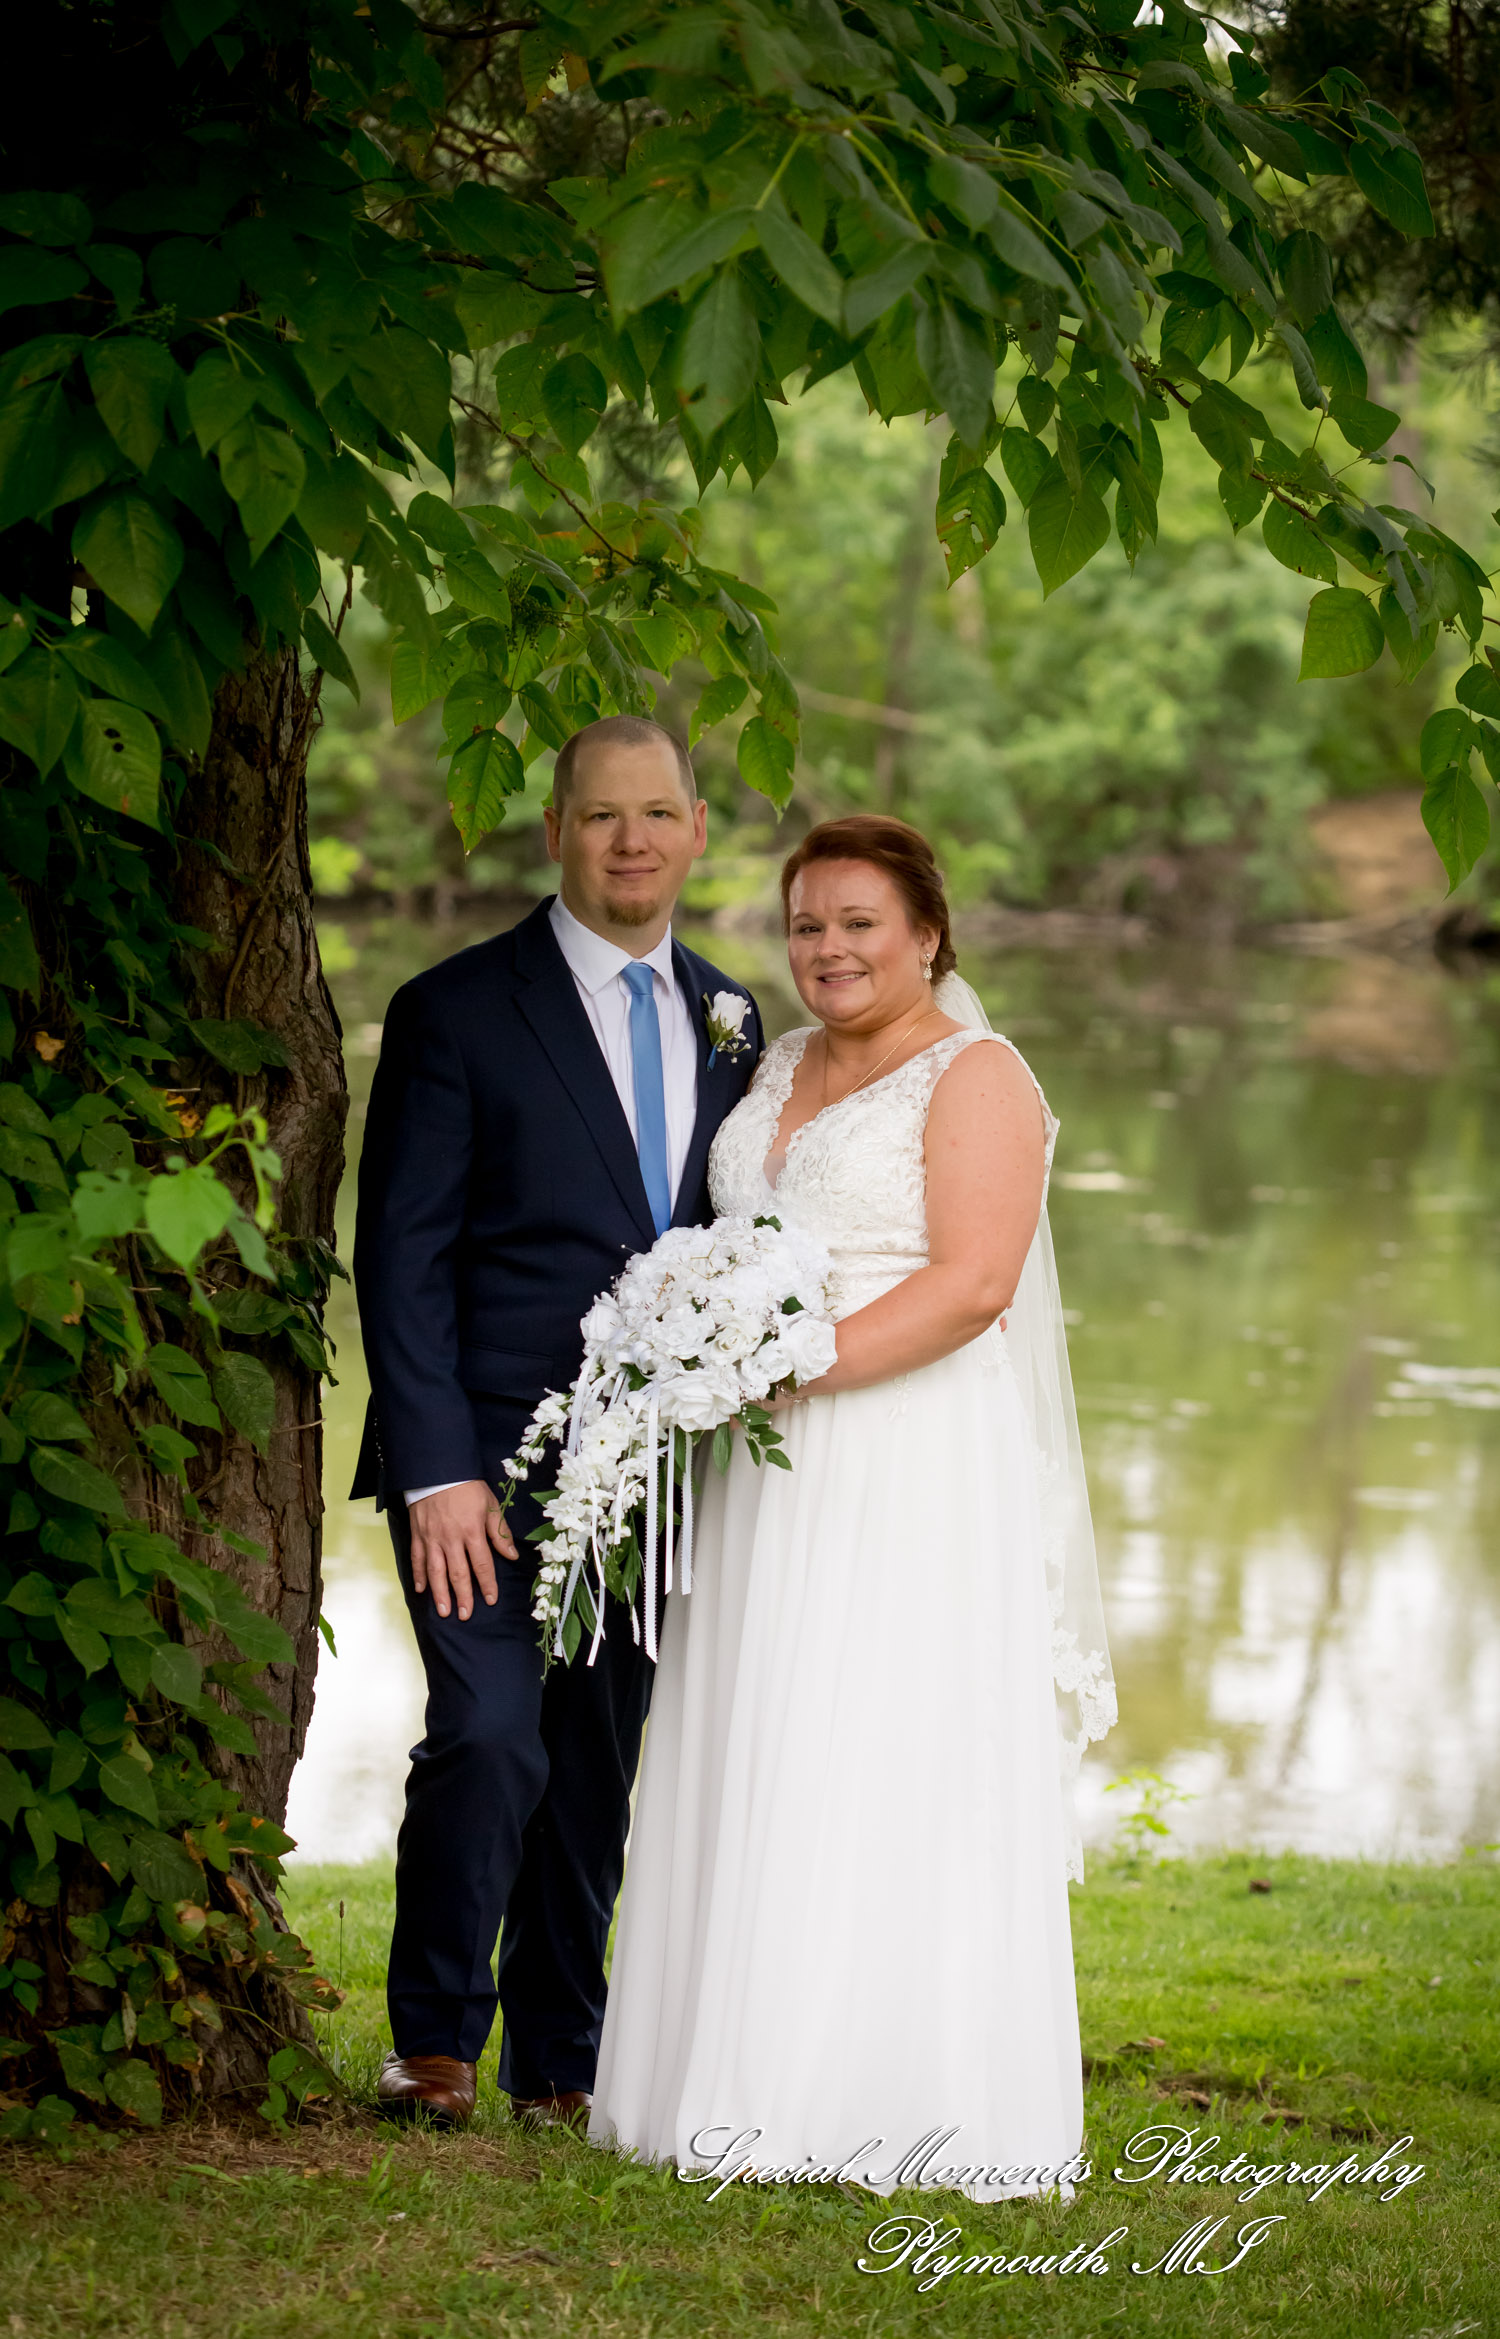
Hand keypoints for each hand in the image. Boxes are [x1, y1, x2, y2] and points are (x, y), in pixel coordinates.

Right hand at [408, 1480, 516, 1620]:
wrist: (438, 1470)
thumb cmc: (467, 1487)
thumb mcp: (490, 1505)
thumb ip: (499, 1532)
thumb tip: (511, 1555)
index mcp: (472, 1531)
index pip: (482, 1564)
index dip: (487, 1584)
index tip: (490, 1599)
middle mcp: (452, 1539)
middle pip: (458, 1573)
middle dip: (462, 1597)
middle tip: (465, 1615)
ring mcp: (432, 1538)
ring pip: (436, 1571)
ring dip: (440, 1593)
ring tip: (444, 1611)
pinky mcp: (418, 1535)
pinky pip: (417, 1558)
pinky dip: (418, 1575)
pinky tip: (421, 1589)